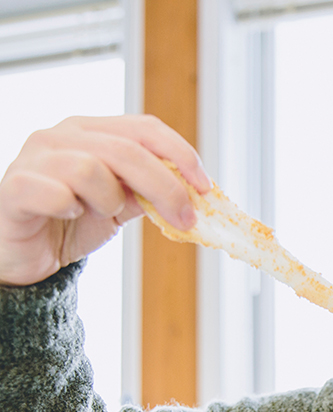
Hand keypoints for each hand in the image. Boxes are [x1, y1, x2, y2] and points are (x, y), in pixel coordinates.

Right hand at [0, 114, 211, 286]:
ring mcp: (35, 159)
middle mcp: (62, 137)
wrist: (27, 254)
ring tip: (102, 214)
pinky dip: (70, 206)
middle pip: (127, 150)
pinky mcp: (15, 188)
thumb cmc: (71, 223)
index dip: (181, 154)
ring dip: (110, 199)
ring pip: (91, 168)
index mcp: (92, 133)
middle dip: (165, 188)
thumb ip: (150, 193)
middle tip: (185, 219)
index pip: (144, 128)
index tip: (206, 187)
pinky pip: (51, 191)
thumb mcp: (120, 205)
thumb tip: (195, 196)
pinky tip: (71, 214)